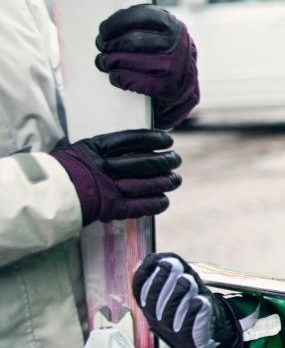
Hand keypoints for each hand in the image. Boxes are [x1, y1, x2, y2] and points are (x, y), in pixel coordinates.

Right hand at [51, 129, 181, 224]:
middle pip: (145, 162)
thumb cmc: (64, 171)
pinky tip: (164, 200)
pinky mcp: (110, 208)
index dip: (154, 139)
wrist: (44, 196)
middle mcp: (103, 166)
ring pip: (146, 184)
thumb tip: (136, 145)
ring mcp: (107, 188)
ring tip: (175, 180)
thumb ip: (105, 148)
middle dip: (166, 162)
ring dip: (166, 182)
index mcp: (95, 148)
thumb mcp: (81, 150)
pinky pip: (140, 206)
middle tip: (176, 161)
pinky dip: (156, 203)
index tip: (167, 140)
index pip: (133, 139)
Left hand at [95, 4, 198, 129]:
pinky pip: (130, 80)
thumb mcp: (165, 33)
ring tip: (103, 62)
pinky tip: (115, 75)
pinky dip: (117, 78)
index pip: (140, 16)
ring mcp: (174, 66)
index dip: (116, 23)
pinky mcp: (167, 87)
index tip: (104, 30)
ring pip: (126, 61)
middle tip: (101, 47)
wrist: (185, 88)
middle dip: (109, 45)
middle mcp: (177, 44)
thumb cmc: (166, 55)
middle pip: (130, 41)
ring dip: (108, 62)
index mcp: (174, 25)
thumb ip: (151, 17)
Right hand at [132, 253, 245, 347]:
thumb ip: (169, 274)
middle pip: (155, 303)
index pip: (141, 294)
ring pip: (172, 314)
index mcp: (153, 309)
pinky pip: (193, 328)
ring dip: (180, 294)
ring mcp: (176, 332)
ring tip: (188, 279)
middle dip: (162, 281)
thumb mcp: (178, 291)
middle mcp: (160, 321)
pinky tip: (201, 300)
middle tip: (171, 264)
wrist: (207, 345)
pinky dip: (197, 314)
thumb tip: (154, 258)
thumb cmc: (190, 312)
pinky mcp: (195, 340)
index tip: (155, 259)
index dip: (145, 276)